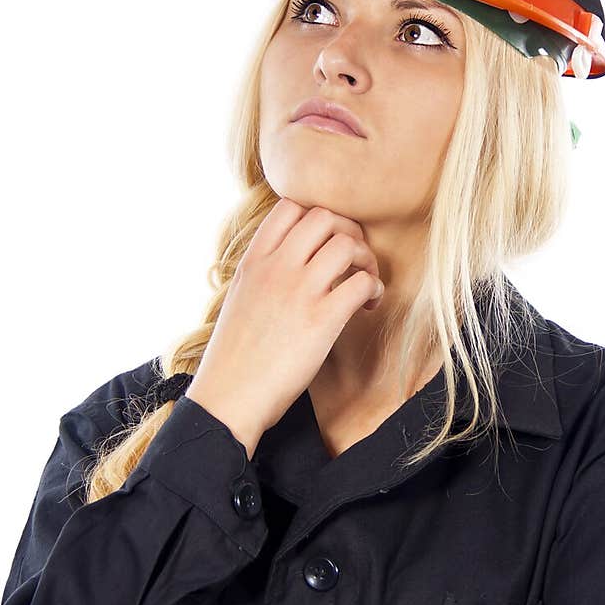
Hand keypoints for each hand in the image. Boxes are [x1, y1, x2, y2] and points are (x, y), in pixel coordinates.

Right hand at [186, 198, 384, 457]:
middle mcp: (276, 268)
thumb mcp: (240, 299)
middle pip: (325, 217)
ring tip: (365, 283)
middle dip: (348, 233)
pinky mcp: (321, 320)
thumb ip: (264, 274)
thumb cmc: (235, 358)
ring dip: (366, 259)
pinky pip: (362, 282)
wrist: (230, 396)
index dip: (318, 218)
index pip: (290, 207)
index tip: (327, 244)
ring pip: (347, 244)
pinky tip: (368, 306)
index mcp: (253, 261)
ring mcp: (298, 291)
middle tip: (354, 262)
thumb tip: (291, 265)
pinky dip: (374, 289)